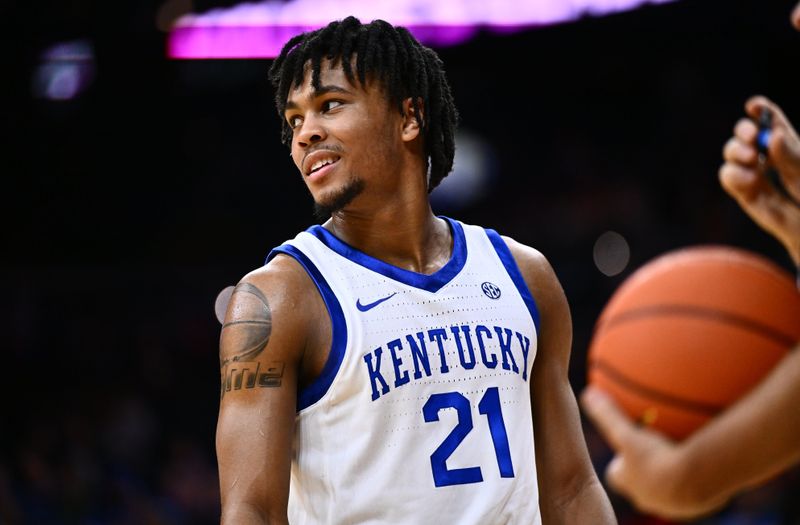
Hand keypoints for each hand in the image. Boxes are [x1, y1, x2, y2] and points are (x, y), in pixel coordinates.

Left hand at [579, 387, 729, 519]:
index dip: (619, 461)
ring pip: (668, 486)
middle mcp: (647, 498)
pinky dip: (694, 475)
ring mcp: (671, 504)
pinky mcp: (694, 505)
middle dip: (646, 466)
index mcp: (628, 482)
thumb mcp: (627, 434)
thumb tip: (588, 393)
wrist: (696, 483)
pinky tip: (704, 459)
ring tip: (680, 451)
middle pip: (641, 481)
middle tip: (654, 447)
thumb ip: (607, 415)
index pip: (616, 474)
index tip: (625, 446)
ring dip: (671, 471)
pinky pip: (692, 488)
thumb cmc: (656, 459)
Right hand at [719, 95, 799, 264]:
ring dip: (736, 151)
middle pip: (746, 134)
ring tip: (751, 159)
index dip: (761, 110)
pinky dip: (733, 174)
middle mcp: (768, 157)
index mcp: (788, 145)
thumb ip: (793, 156)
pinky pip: (728, 177)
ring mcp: (753, 174)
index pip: (771, 121)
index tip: (753, 106)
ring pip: (732, 152)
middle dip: (744, 130)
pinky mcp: (744, 193)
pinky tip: (748, 179)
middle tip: (751, 136)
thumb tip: (772, 135)